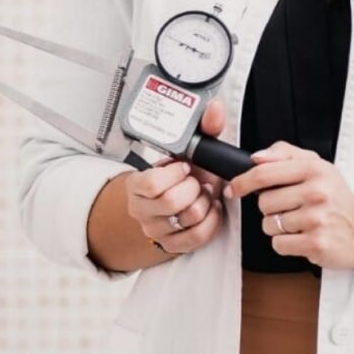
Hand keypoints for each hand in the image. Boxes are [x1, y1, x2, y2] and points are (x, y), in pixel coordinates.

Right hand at [121, 99, 228, 254]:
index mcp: (138, 185)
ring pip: (188, 219)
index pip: (151, 184)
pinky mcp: (173, 246)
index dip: (174, 173)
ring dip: (205, 202)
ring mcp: (156, 231)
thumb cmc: (183, 173)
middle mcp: (142, 211)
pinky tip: (212, 208)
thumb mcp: (190, 149)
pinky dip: (212, 220)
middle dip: (194, 188)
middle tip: (197, 180)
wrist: (175, 201)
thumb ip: (205, 128)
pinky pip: (198, 237)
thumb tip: (216, 107)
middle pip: (173, 202)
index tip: (184, 166)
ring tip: (204, 192)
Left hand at [224, 141, 353, 270]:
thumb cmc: (335, 196)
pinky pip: (279, 244)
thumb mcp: (316, 165)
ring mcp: (316, 219)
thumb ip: (285, 153)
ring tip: (299, 222)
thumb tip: (256, 157)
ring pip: (269, 224)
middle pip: (264, 202)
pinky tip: (302, 236)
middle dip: (270, 207)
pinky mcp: (316, 244)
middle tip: (290, 206)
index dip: (243, 181)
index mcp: (313, 169)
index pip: (265, 173)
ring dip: (278, 226)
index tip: (234, 188)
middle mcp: (316, 192)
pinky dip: (285, 243)